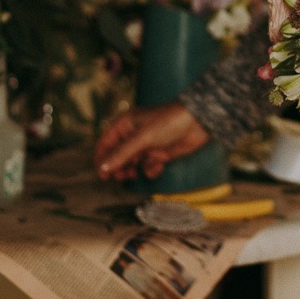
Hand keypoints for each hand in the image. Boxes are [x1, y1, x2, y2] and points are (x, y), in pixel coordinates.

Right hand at [94, 102, 210, 180]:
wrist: (197, 123)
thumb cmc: (169, 122)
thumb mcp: (142, 138)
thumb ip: (122, 154)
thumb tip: (103, 168)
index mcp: (125, 124)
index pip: (106, 143)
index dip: (101, 158)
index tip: (102, 174)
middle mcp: (134, 134)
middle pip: (117, 155)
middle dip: (118, 166)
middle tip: (120, 176)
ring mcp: (147, 144)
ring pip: (132, 162)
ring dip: (132, 170)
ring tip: (133, 174)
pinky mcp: (160, 153)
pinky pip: (148, 166)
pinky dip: (151, 169)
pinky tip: (158, 166)